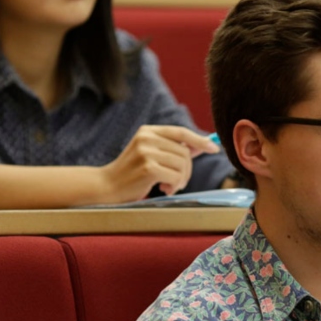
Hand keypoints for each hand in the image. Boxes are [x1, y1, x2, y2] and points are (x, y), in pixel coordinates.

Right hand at [99, 125, 218, 201]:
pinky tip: (163, 189)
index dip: (200, 141)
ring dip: (180, 180)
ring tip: (168, 185)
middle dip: (186, 170)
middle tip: (177, 182)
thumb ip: (172, 149)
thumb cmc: (132, 173)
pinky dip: (174, 186)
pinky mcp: (148, 167)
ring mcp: (147, 152)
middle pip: (185, 152)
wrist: (107, 187)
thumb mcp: (150, 154)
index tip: (213, 148)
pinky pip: (176, 176)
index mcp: (148, 131)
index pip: (181, 132)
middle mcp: (147, 138)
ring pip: (182, 164)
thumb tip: (201, 146)